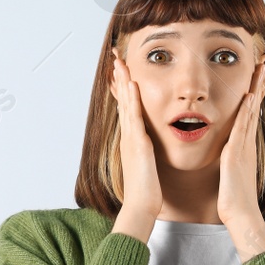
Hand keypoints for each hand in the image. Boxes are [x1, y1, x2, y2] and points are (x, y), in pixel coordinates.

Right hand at [111, 54, 160, 238]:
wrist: (141, 206)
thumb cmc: (147, 190)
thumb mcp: (147, 167)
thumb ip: (147, 155)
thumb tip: (149, 149)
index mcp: (132, 141)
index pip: (127, 109)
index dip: (124, 90)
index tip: (123, 73)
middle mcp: (128, 136)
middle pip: (122, 101)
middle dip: (119, 79)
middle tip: (116, 59)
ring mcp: (131, 138)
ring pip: (126, 104)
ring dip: (122, 81)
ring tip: (119, 62)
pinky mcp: (137, 143)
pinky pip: (134, 116)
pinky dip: (131, 99)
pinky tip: (132, 84)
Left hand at [218, 60, 264, 259]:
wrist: (240, 216)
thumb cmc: (232, 199)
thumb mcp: (230, 174)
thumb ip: (230, 161)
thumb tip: (228, 155)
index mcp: (242, 147)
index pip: (248, 114)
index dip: (252, 94)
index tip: (254, 76)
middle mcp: (246, 144)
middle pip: (253, 107)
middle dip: (258, 84)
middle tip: (262, 62)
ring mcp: (243, 148)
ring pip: (251, 113)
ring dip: (255, 90)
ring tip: (259, 69)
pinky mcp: (237, 155)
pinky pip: (243, 128)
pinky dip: (247, 112)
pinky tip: (249, 96)